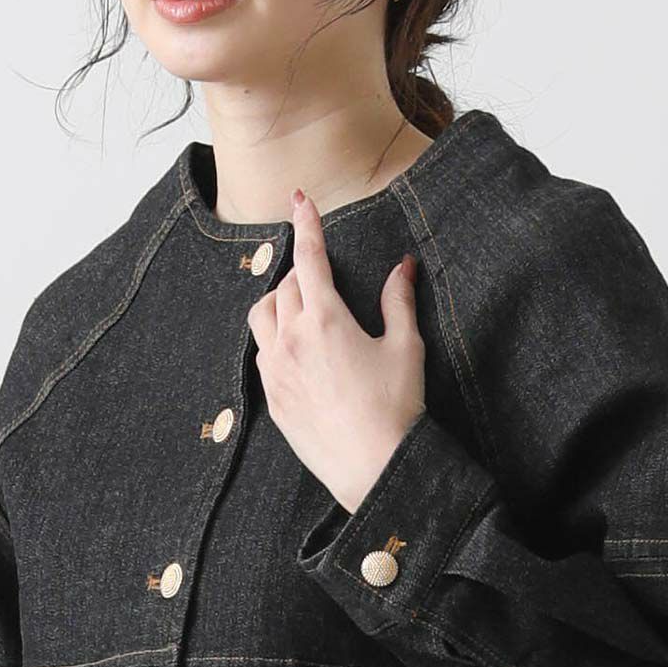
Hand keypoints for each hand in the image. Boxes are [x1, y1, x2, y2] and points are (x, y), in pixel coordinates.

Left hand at [247, 186, 425, 514]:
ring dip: (279, 301)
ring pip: (262, 316)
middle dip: (303, 272)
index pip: (310, 258)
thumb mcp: (405, 347)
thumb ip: (398, 301)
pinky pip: (262, 352)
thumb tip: (403, 265)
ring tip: (303, 308)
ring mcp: (276, 370)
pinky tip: (296, 348)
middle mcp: (292, 339)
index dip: (306, 224)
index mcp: (325, 319)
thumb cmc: (396, 408)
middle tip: (324, 277)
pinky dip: (274, 338)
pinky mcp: (272, 397)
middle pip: (285, 285)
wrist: (373, 467)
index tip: (301, 199)